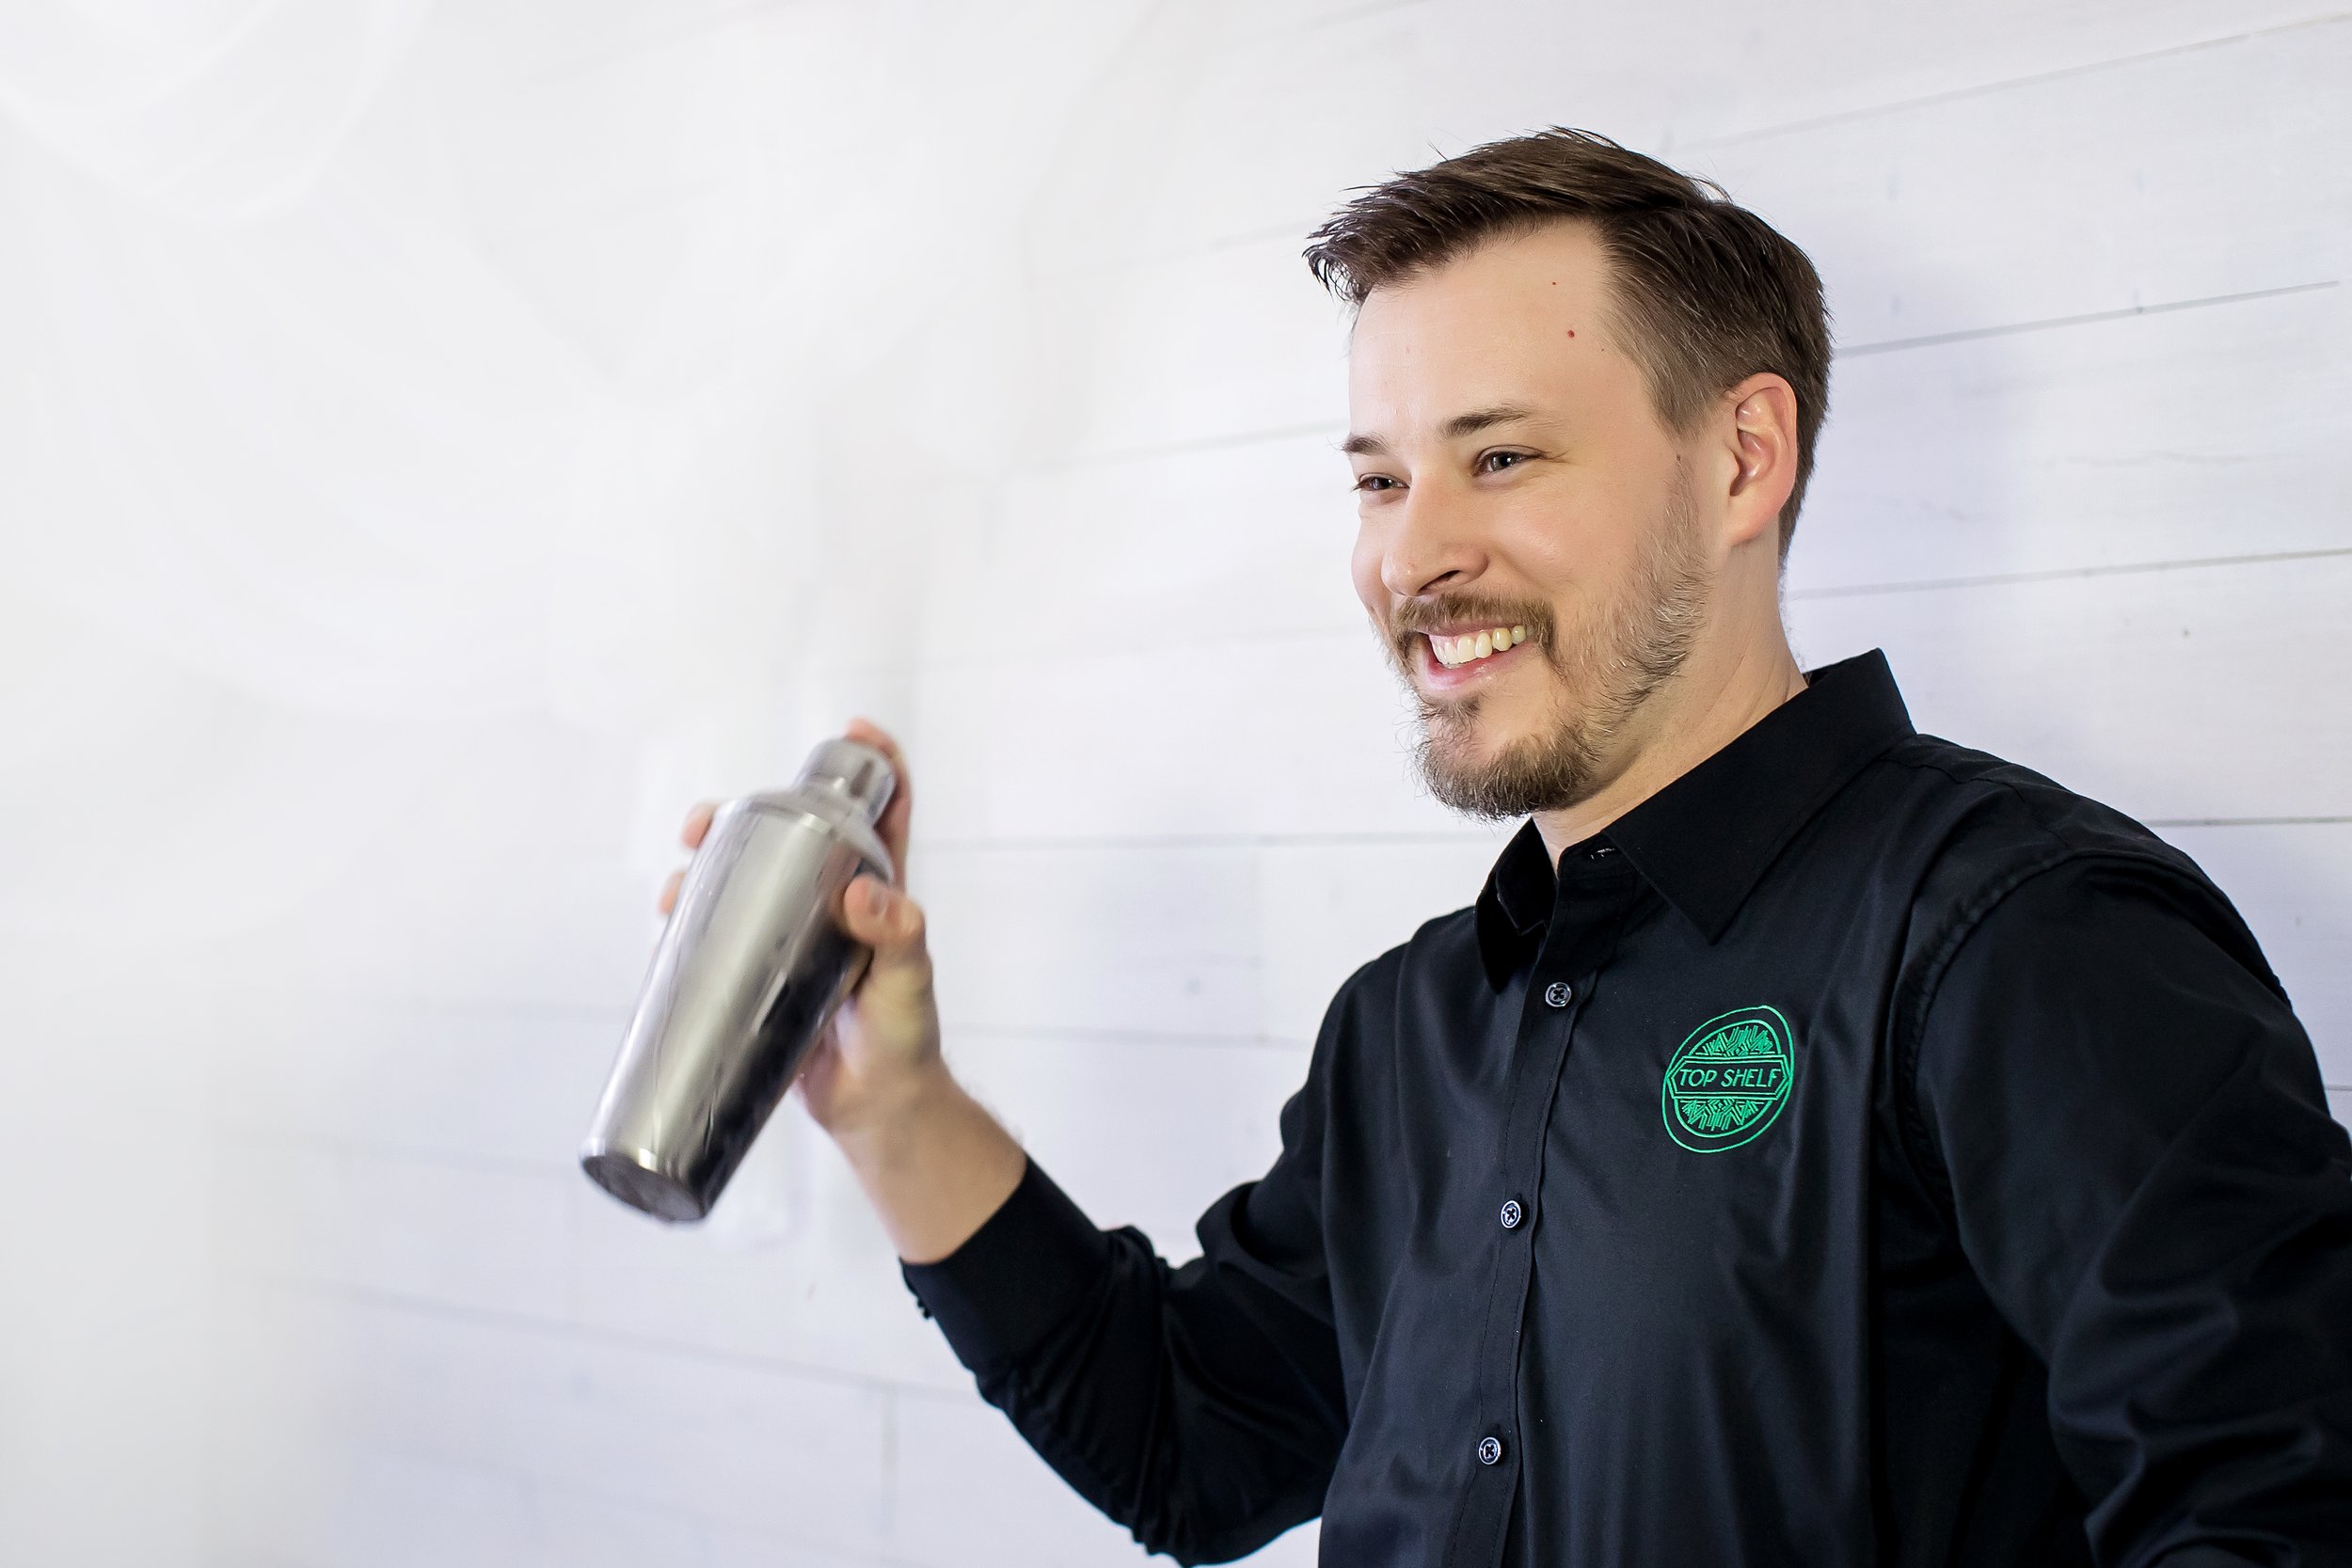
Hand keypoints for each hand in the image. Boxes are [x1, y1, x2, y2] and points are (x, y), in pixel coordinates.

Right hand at [662, 718, 946, 1138]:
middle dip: (751, 811)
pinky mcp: (763, 973)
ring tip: (684, 864)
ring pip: (748, 878)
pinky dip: (693, 916)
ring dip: (711, 859)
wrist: (875, 1109)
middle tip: (712, 817)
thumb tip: (860, 891)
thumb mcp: (909, 983)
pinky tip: (671, 914)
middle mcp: (834, 902)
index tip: (853, 731)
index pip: (885, 811)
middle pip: (793, 834)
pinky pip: (723, 933)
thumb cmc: (905, 1041)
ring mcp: (795, 936)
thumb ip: (897, 937)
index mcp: (883, 891)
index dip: (874, 763)